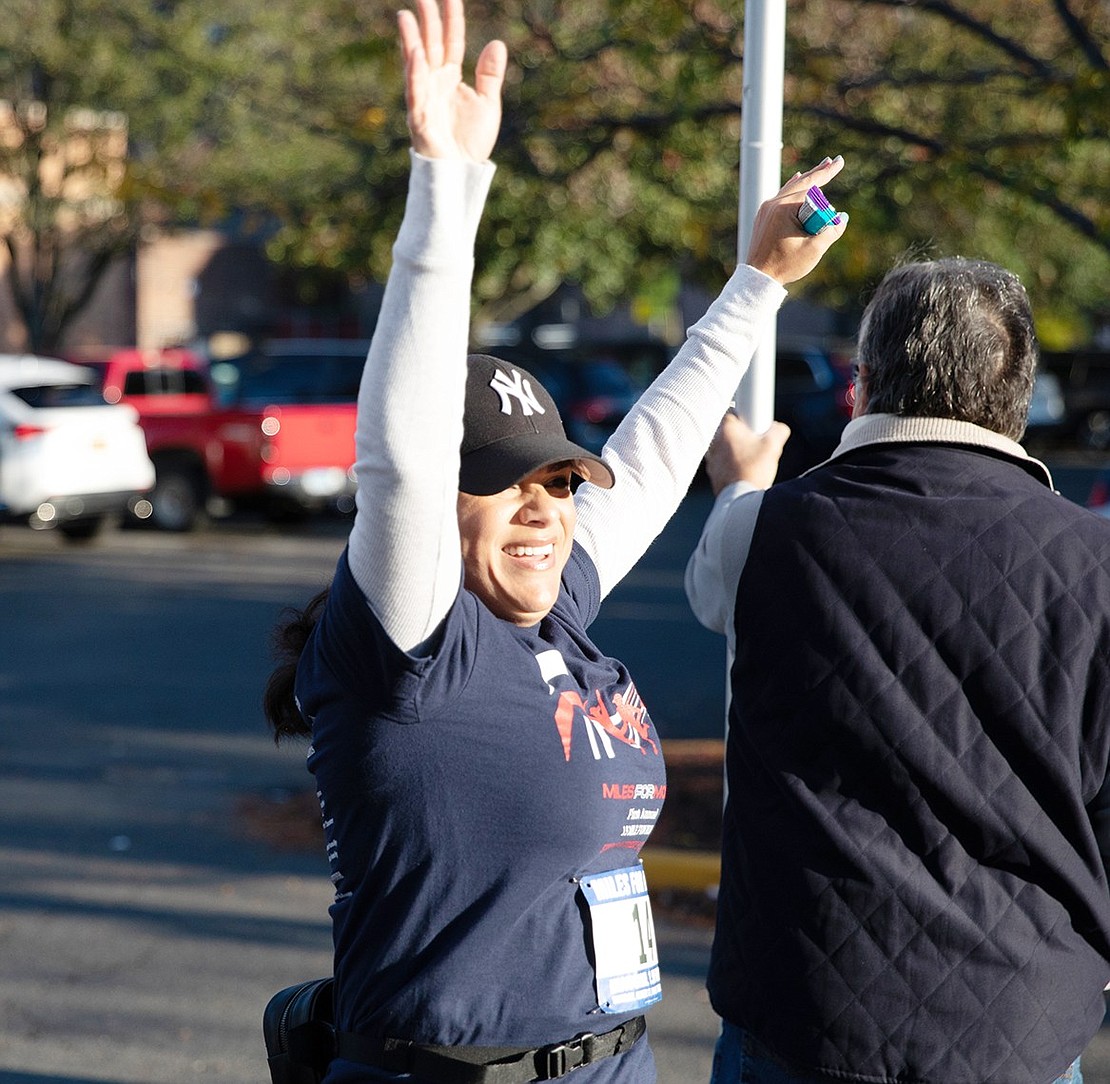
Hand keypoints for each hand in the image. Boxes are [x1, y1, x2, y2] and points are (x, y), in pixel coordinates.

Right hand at [398, 0, 506, 161]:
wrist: (461, 173)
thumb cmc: (470, 141)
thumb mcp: (488, 104)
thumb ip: (490, 75)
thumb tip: (497, 43)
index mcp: (450, 77)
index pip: (451, 41)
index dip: (452, 19)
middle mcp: (434, 82)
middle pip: (430, 45)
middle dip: (427, 20)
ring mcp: (424, 98)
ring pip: (416, 64)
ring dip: (411, 41)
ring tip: (406, 16)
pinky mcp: (419, 117)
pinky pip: (416, 92)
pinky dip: (416, 73)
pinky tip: (416, 54)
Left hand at [704, 413, 789, 495]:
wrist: (740, 499)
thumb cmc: (753, 471)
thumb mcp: (773, 446)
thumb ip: (779, 430)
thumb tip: (779, 429)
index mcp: (726, 428)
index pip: (733, 411)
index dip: (748, 416)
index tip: (755, 424)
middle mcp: (714, 440)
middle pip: (730, 430)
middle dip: (743, 434)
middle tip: (756, 443)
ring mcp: (711, 457)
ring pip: (725, 446)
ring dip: (736, 449)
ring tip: (751, 459)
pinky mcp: (712, 471)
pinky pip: (722, 461)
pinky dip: (731, 463)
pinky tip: (744, 470)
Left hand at [746, 156, 847, 285]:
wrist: (757, 278)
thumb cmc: (784, 265)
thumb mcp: (814, 249)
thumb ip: (832, 231)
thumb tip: (843, 217)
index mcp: (783, 208)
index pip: (811, 188)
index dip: (827, 178)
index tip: (839, 164)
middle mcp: (772, 204)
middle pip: (801, 183)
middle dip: (819, 173)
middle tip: (834, 160)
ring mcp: (765, 210)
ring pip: (790, 188)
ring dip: (807, 179)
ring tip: (821, 167)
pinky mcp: (763, 217)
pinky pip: (781, 196)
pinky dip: (793, 188)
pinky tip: (796, 179)